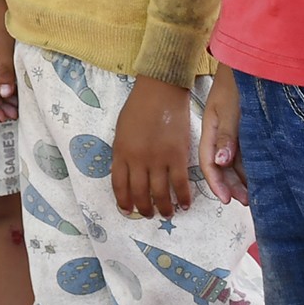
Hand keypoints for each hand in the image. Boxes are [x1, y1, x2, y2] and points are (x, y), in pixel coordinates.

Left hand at [111, 76, 194, 218]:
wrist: (160, 90)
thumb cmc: (139, 106)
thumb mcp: (121, 131)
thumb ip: (123, 152)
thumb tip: (127, 173)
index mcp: (121, 152)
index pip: (119, 185)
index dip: (123, 202)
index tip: (127, 211)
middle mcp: (137, 160)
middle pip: (139, 193)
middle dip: (143, 209)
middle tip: (148, 214)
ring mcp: (158, 159)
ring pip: (160, 193)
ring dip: (163, 208)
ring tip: (167, 214)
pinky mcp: (177, 156)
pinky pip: (180, 184)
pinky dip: (183, 197)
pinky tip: (184, 205)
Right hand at [201, 73, 247, 205]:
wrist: (250, 62)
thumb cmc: (236, 83)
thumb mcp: (228, 109)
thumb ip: (225, 135)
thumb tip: (220, 163)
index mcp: (209, 128)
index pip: (208, 161)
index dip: (216, 182)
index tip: (227, 199)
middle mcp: (220, 133)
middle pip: (221, 165)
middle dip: (231, 185)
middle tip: (246, 201)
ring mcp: (234, 132)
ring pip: (235, 162)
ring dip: (242, 179)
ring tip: (255, 194)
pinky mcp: (248, 129)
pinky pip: (247, 153)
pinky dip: (251, 166)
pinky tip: (261, 176)